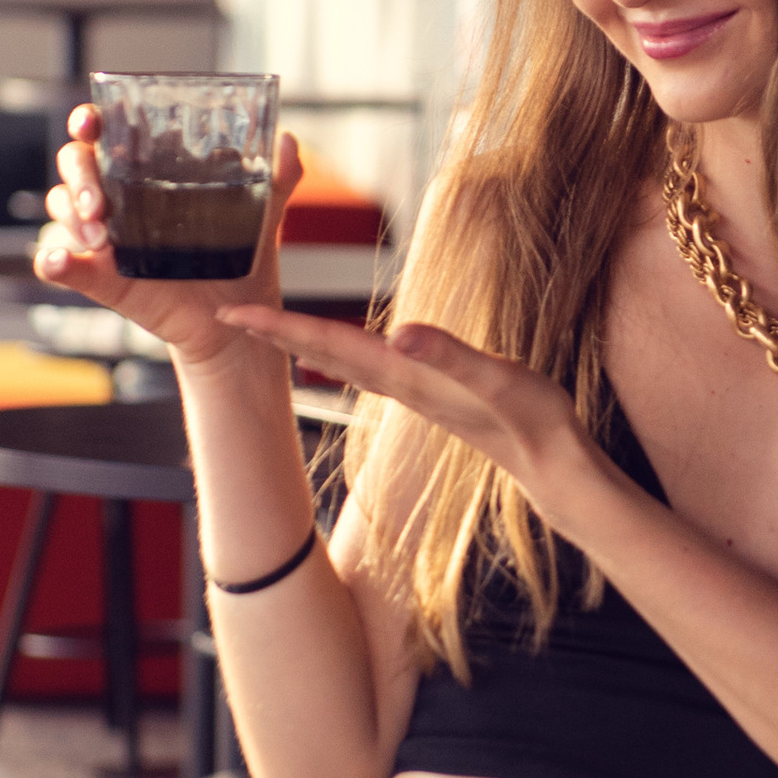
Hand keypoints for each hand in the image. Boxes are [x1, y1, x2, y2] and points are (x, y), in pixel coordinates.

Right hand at [34, 110, 302, 361]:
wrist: (237, 320)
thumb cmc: (239, 261)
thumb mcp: (261, 216)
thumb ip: (277, 179)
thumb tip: (288, 141)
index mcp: (147, 174)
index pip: (104, 134)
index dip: (89, 122)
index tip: (90, 122)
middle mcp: (118, 198)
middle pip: (74, 164)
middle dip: (80, 175)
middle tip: (102, 202)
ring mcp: (104, 237)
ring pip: (61, 207)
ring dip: (72, 216)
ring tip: (103, 237)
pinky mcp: (100, 277)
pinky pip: (57, 264)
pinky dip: (54, 261)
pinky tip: (63, 261)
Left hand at [216, 300, 591, 514]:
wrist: (550, 461)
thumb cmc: (530, 417)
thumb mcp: (496, 378)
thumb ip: (449, 355)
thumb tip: (400, 332)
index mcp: (404, 373)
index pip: (329, 343)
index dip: (281, 327)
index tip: (235, 316)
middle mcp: (397, 382)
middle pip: (322, 352)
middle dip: (274, 333)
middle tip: (228, 316)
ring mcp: (409, 389)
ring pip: (339, 359)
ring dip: (299, 342)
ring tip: (266, 326)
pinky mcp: (424, 390)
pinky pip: (364, 366)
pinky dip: (335, 352)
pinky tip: (327, 353)